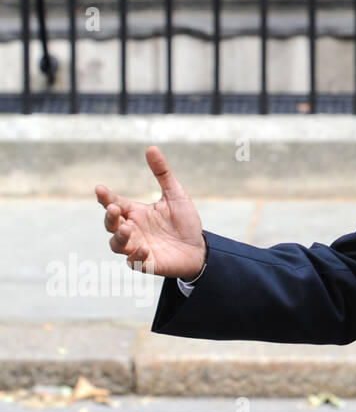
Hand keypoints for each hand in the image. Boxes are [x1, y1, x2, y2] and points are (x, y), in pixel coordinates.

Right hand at [94, 145, 205, 279]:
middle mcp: (132, 229)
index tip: (100, 189)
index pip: (114, 203)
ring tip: (128, 229)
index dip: (105, 197)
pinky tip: (144, 249)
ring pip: (116, 245)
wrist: (200, 248)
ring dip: (119, 237)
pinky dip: (136, 256)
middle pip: (110, 224)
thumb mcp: (175, 195)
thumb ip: (162, 174)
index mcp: (135, 212)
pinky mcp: (146, 263)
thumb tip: (151, 147)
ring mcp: (137, 247)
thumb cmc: (185, 222)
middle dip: (109, 217)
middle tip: (115, 209)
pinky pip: (134, 262)